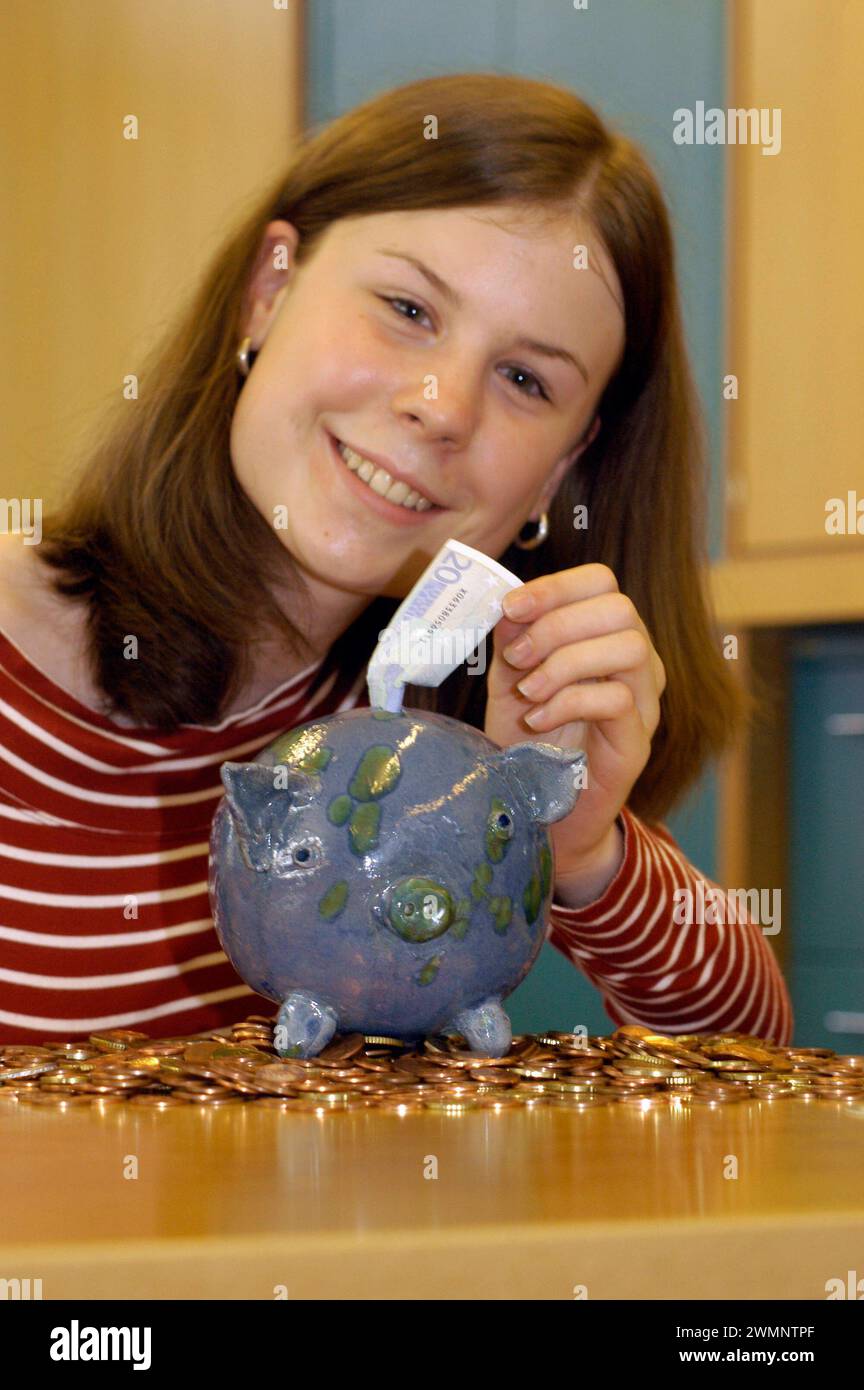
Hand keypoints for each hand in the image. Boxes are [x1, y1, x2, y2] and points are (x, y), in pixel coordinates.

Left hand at [484, 564, 666, 889]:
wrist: (540, 812)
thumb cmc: (528, 742)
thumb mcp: (510, 679)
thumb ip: (513, 638)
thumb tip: (509, 603)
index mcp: (606, 638)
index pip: (602, 583)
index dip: (555, 586)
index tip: (510, 607)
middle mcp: (636, 664)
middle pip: (620, 608)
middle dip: (557, 624)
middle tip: (516, 658)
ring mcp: (644, 703)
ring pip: (628, 647)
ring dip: (565, 663)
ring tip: (528, 692)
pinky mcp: (637, 743)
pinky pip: (617, 700)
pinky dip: (569, 702)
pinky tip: (537, 720)